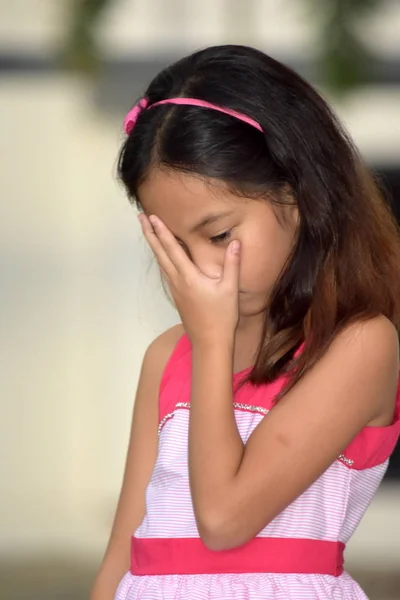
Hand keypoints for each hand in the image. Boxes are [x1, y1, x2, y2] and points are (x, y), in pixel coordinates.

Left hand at [139, 213, 240, 345]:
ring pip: (161, 263)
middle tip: (140, 217)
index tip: (153, 218)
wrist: (209, 342)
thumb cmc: (221, 317)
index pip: (173, 249)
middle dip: (150, 234)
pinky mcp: (178, 296)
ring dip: (154, 245)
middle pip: (160, 253)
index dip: (162, 232)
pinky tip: (162, 256)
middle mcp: (178, 281)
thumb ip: (232, 264)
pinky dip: (161, 259)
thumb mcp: (230, 290)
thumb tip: (236, 243)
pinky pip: (166, 272)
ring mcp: (176, 290)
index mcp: (189, 277)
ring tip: (148, 232)